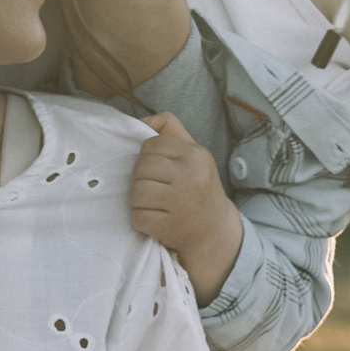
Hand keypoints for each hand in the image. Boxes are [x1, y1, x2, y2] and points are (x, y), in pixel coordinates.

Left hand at [128, 112, 244, 302]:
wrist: (213, 231)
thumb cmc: (198, 187)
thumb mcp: (193, 153)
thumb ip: (170, 131)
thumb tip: (141, 119)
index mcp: (195, 155)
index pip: (151, 144)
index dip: (147, 156)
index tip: (157, 169)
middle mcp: (190, 177)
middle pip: (141, 167)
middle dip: (140, 178)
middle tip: (153, 188)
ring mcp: (179, 203)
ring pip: (136, 192)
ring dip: (137, 200)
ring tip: (151, 203)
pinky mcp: (168, 226)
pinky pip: (137, 217)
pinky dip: (139, 220)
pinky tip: (151, 219)